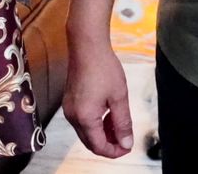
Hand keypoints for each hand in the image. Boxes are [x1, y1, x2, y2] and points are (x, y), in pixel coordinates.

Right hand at [64, 38, 134, 157]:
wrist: (87, 46)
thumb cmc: (103, 67)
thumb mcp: (119, 96)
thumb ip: (123, 122)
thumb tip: (126, 143)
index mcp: (85, 117)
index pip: (99, 146)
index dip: (115, 151)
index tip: (128, 147)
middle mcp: (73, 116)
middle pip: (90, 142)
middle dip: (108, 144)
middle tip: (125, 138)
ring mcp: (69, 109)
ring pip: (86, 132)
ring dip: (102, 133)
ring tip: (119, 124)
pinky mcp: (69, 102)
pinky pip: (82, 121)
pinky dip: (95, 123)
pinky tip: (108, 115)